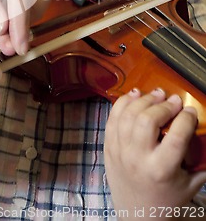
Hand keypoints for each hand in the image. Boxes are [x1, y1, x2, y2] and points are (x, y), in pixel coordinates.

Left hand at [104, 88, 205, 217]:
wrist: (138, 217)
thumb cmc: (167, 199)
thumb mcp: (190, 183)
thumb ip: (200, 159)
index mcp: (161, 170)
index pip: (176, 136)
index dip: (185, 118)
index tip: (190, 111)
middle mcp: (137, 158)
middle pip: (147, 120)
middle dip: (163, 105)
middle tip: (173, 100)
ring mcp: (119, 151)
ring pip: (128, 115)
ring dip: (144, 100)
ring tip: (156, 94)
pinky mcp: (108, 147)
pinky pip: (112, 118)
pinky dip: (123, 103)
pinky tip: (135, 95)